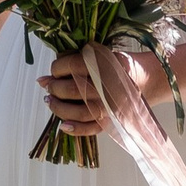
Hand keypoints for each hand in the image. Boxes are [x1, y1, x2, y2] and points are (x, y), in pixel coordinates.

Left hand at [39, 44, 166, 139]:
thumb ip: (70, 63)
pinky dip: (75, 130)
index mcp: (104, 64)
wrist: (143, 78)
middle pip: (72, 90)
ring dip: (59, 108)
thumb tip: (42, 80)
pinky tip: (63, 125)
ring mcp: (110, 105)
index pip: (72, 65)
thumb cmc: (113, 65)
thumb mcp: (96, 55)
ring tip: (50, 101)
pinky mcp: (112, 119)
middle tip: (50, 87)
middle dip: (55, 88)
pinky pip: (92, 128)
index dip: (57, 68)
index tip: (55, 69)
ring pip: (78, 112)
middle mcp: (107, 86)